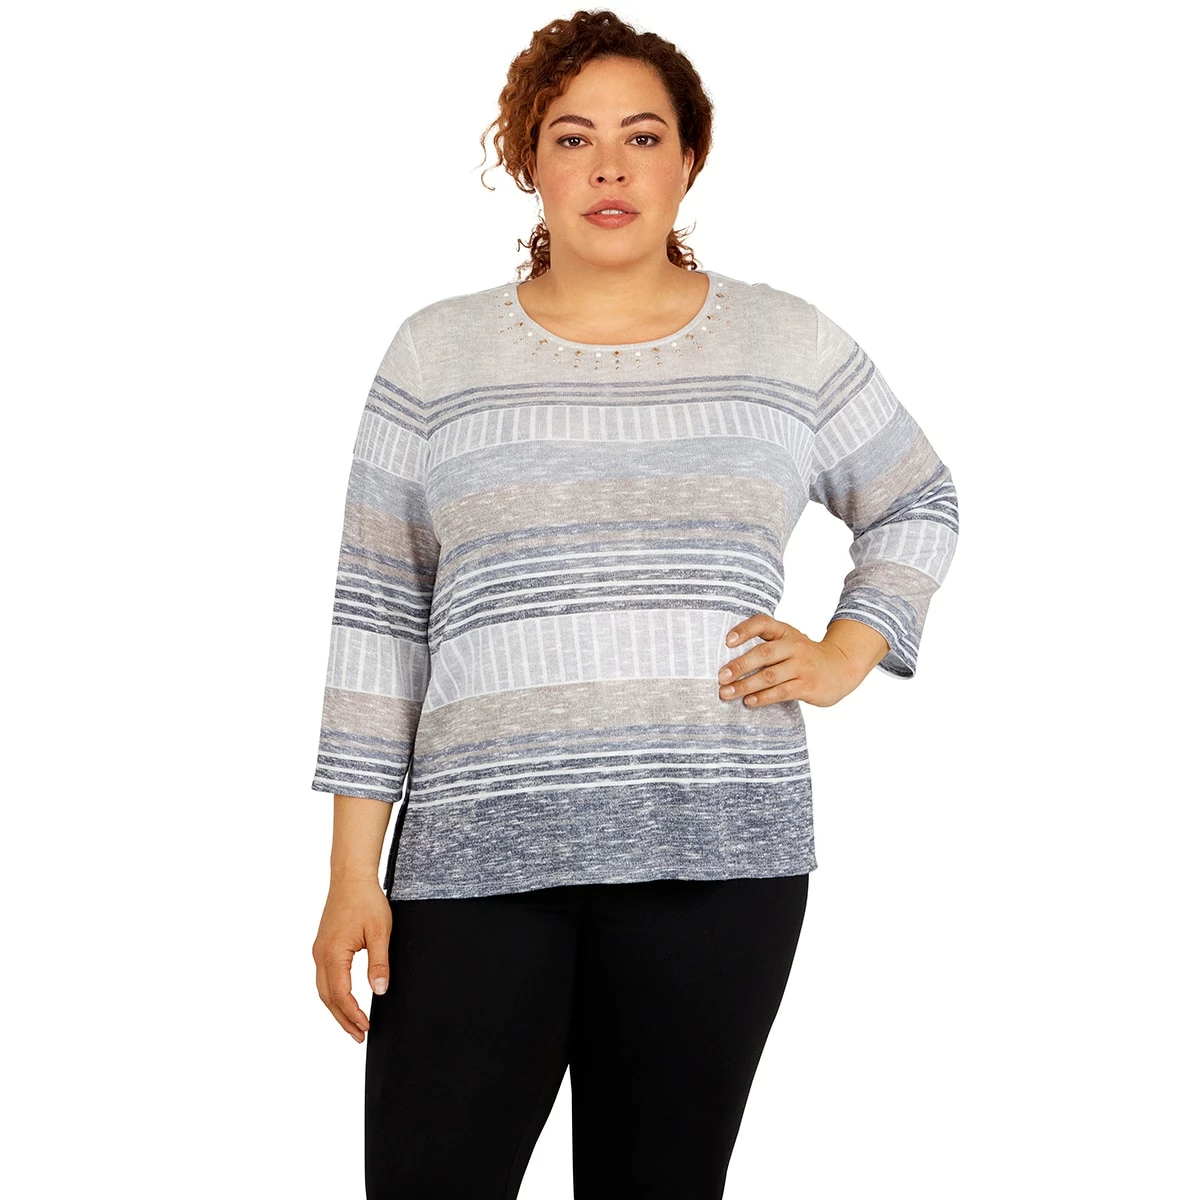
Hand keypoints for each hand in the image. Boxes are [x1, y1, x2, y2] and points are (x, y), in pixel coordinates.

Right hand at [312, 874, 391, 1042]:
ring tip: (353, 1024)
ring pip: (323, 989)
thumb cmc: (366, 901)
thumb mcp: (379, 932)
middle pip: (328, 997)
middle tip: (359, 1036)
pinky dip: (333, 994)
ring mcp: (319, 951)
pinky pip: (324, 978)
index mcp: (333, 953)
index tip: (366, 1027)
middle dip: (343, 1019)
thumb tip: (379, 990)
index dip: (353, 1014)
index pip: (340, 995)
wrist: (351, 878)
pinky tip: (344, 999)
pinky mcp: (322, 946)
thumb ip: (379, 962)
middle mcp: (320, 955)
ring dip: (337, 1009)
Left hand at [717, 614, 889, 707]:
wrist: (841, 667)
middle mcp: (794, 646)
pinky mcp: (807, 685)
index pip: (763, 623)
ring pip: (770, 676)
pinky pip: (782, 692)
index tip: (727, 641)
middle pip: (763, 653)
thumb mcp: (788, 642)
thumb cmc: (804, 656)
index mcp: (785, 631)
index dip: (744, 630)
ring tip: (727, 693)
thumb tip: (727, 663)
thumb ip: (765, 645)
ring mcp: (802, 666)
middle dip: (739, 666)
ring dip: (746, 686)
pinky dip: (764, 697)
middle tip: (720, 677)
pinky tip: (749, 701)